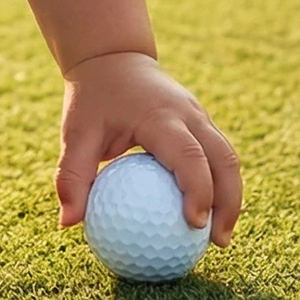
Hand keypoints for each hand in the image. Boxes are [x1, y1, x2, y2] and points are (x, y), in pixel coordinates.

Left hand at [55, 50, 240, 245]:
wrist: (112, 56)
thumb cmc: (92, 97)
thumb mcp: (76, 131)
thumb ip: (72, 174)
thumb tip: (68, 223)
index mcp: (160, 114)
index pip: (188, 153)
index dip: (198, 189)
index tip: (194, 225)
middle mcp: (188, 113)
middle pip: (224, 158)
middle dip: (228, 202)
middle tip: (218, 243)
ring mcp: (199, 115)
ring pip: (229, 157)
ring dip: (231, 197)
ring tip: (219, 238)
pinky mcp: (201, 120)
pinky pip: (219, 154)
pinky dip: (221, 184)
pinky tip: (208, 215)